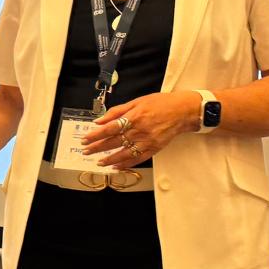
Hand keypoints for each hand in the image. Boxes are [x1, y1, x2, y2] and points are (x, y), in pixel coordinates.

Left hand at [79, 92, 200, 169]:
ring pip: (124, 153)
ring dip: (109, 159)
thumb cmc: (160, 103)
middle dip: (97, 147)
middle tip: (86, 151)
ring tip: (98, 162)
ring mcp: (147, 141)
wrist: (183, 111)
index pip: (109, 128)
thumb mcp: (137, 101)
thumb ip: (117, 111)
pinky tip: (116, 166)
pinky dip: (126, 164)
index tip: (86, 139)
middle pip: (113, 141)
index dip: (96, 135)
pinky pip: (137, 159)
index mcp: (133, 116)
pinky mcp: (154, 148)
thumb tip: (100, 120)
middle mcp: (139, 130)